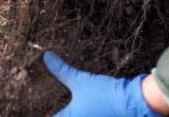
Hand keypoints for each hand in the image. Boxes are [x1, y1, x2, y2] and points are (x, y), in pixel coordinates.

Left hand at [43, 51, 163, 116]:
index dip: (43, 113)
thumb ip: (61, 70)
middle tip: (55, 105)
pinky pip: (90, 116)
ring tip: (74, 104)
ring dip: (73, 111)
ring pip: (77, 116)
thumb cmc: (105, 94)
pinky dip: (85, 112)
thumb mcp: (80, 80)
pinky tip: (87, 106)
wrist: (133, 102)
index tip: (35, 110)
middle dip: (59, 112)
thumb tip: (46, 57)